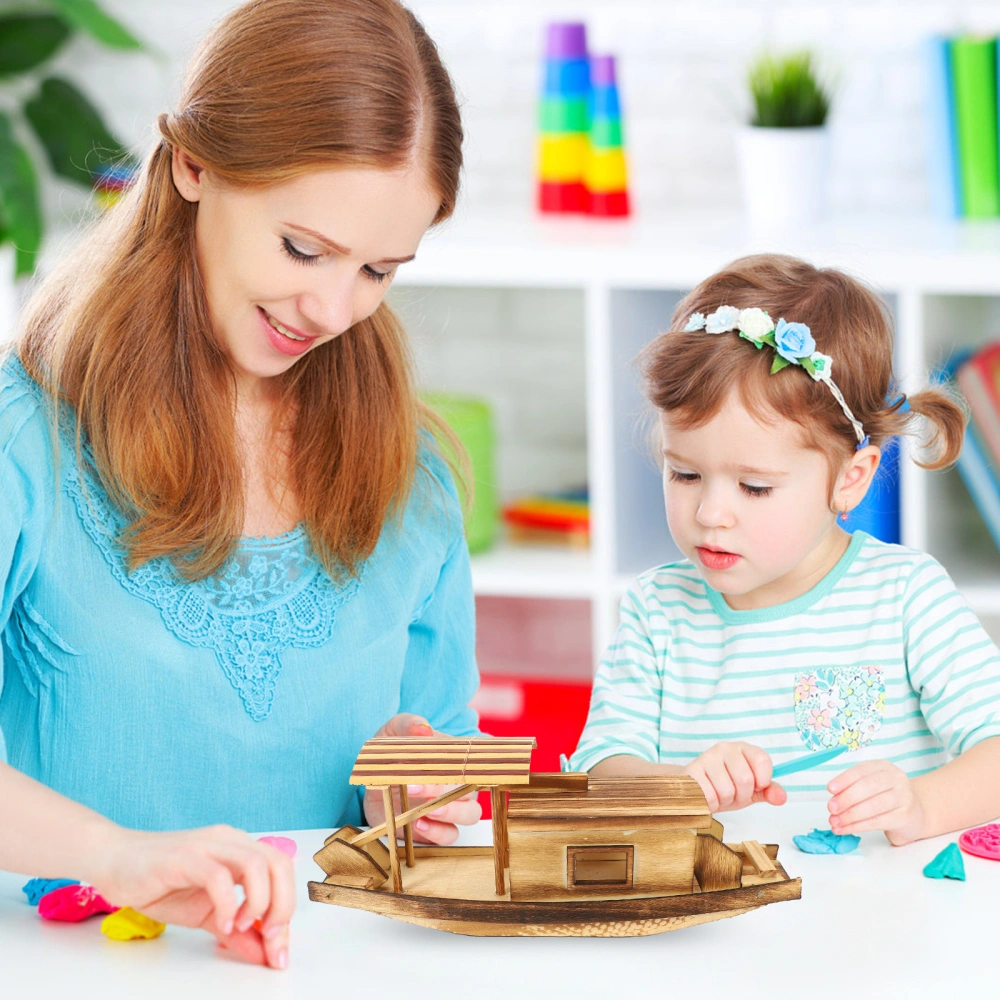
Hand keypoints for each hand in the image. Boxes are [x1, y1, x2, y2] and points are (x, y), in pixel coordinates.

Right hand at [85, 824, 293, 969]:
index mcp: (240, 849)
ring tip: (241, 928)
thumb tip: (264, 954)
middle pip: (279, 864)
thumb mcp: (205, 914)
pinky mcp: (184, 857)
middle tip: (270, 939)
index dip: (288, 914)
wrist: (113, 862)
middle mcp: (231, 841)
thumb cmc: (160, 884)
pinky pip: (219, 876)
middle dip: (283, 906)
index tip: (279, 953)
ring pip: (257, 864)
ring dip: (259, 903)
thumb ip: (235, 931)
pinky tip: (220, 925)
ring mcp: (209, 846)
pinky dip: (227, 904)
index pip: (281, 873)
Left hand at [362, 713, 481, 844]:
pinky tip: (418, 824)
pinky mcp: (436, 828)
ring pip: (471, 815)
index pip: (469, 761)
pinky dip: (438, 832)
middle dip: (445, 790)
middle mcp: (458, 783)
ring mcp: (450, 807)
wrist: (372, 780)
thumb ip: (409, 724)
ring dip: (451, 814)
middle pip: (470, 790)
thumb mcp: (394, 730)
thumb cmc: (391, 750)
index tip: (427, 767)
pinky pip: (450, 835)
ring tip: (426, 811)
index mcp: (455, 758)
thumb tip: (424, 729)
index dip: (456, 766)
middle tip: (413, 787)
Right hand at [683, 742, 786, 811]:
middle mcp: (725, 748)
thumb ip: (768, 791)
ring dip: (725, 801)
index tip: (756, 786)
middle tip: (734, 794)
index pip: (762, 759)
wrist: (696, 788)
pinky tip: (708, 797)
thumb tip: (781, 797)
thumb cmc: (727, 786)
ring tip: (719, 795)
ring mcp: (707, 757)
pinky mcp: (692, 770)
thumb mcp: (751, 790)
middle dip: (742, 796)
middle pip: (746, 779)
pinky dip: (712, 804)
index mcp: (743, 748)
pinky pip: (709, 795)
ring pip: (727, 790)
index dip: (763, 780)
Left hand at [827, 760, 925, 844]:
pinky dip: (858, 826)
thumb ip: (853, 788)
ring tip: (835, 822)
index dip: (844, 780)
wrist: (915, 814)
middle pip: (868, 787)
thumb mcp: (870, 786)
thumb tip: (834, 798)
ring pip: (873, 806)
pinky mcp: (905, 816)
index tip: (830, 789)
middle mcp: (896, 779)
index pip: (861, 771)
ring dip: (850, 816)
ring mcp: (904, 797)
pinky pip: (878, 822)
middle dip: (846, 799)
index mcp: (883, 767)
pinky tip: (846, 829)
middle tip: (831, 808)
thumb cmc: (886, 797)